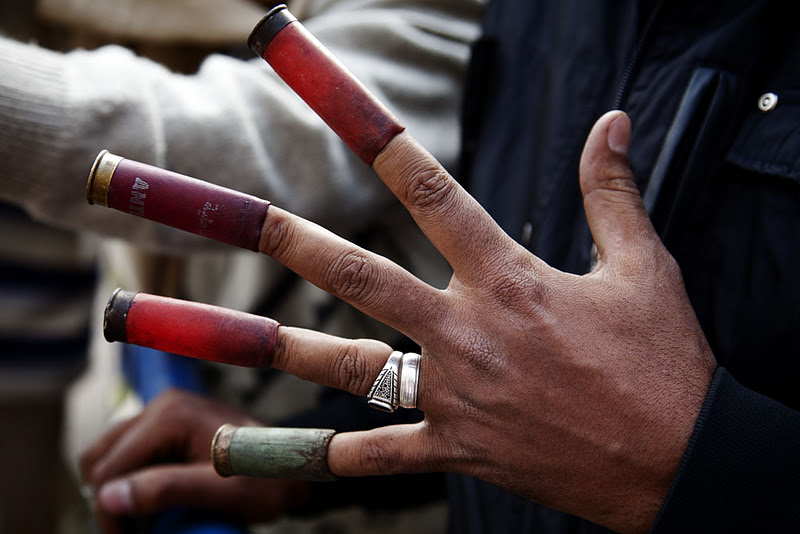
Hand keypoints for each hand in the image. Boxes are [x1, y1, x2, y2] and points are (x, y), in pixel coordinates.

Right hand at [80, 389, 311, 532]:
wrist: (297, 465)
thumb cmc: (267, 479)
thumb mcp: (222, 492)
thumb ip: (167, 491)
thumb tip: (108, 497)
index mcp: (170, 416)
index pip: (108, 468)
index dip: (111, 510)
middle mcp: (162, 405)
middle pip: (100, 457)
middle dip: (110, 497)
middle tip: (137, 530)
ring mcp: (166, 411)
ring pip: (109, 453)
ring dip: (118, 488)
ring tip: (145, 517)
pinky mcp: (171, 422)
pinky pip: (129, 451)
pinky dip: (130, 477)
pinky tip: (154, 498)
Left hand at [241, 110, 714, 532]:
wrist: (681, 463)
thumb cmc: (663, 365)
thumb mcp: (647, 267)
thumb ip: (612, 193)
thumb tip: (612, 125)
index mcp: (508, 280)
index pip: (431, 192)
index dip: (378, 141)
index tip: (332, 107)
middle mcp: (465, 333)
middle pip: (359, 276)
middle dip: (292, 241)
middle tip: (240, 217)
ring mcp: (454, 395)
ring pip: (349, 366)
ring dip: (283, 348)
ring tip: (224, 339)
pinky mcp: (458, 450)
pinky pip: (380, 458)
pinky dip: (332, 457)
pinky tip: (277, 456)